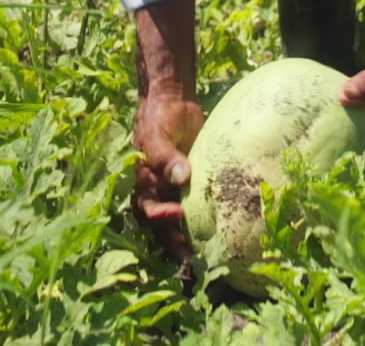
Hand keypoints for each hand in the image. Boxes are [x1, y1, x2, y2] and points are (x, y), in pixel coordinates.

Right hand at [133, 88, 203, 260]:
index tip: (177, 213)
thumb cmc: (160, 117)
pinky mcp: (193, 188)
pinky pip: (197, 209)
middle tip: (191, 261)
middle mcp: (158, 193)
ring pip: (178, 224)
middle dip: (175, 245)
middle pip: (162, 227)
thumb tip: (181, 177)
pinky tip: (219, 235)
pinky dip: (204, 224)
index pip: (147, 209)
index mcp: (144, 184)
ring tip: (205, 259)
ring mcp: (175, 192)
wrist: (173, 102)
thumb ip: (166, 156)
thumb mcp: (159, 135)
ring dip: (188, 241)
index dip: (160, 217)